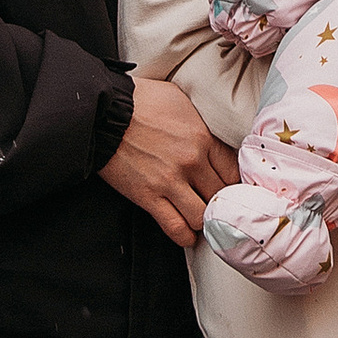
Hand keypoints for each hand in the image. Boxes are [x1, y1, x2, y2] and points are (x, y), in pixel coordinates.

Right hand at [101, 78, 237, 248]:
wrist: (104, 112)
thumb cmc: (140, 102)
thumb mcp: (181, 101)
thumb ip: (200, 122)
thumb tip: (212, 134)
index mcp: (203, 137)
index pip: (234, 171)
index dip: (234, 183)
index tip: (230, 188)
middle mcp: (191, 161)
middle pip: (221, 195)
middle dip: (219, 202)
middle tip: (214, 205)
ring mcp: (170, 181)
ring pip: (202, 216)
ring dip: (202, 220)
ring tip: (199, 218)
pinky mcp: (148, 196)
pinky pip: (175, 227)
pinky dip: (184, 236)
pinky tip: (187, 235)